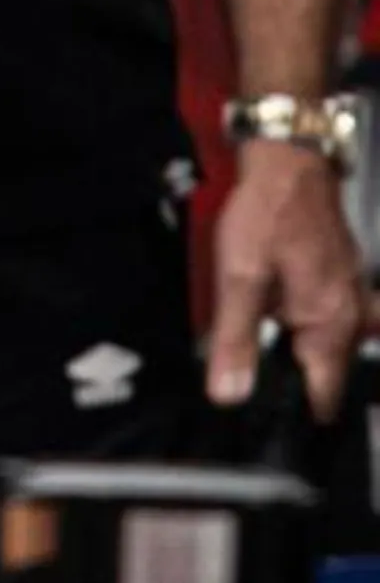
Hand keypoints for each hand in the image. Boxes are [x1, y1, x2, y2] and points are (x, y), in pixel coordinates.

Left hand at [205, 141, 368, 419]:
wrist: (288, 162)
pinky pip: (329, 316)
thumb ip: (234, 340)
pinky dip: (306, 323)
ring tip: (262, 341)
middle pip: (326, 371)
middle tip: (252, 374)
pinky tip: (278, 310)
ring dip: (299, 350)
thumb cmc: (267, 213)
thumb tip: (230, 393)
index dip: (296, 413)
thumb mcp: (238, 278)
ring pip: (327, 343)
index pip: (324, 394)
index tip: (269, 420)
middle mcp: (349, 314)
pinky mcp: (341, 276)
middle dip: (294, 380)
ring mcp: (351, 294)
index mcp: (329, 323)